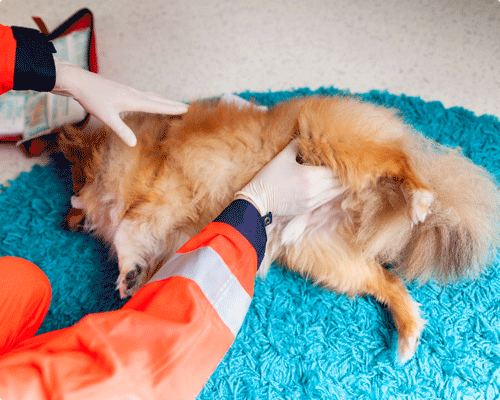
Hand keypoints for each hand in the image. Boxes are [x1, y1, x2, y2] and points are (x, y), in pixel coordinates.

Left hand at [51, 57, 187, 146]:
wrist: (78, 81)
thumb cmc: (92, 98)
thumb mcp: (106, 117)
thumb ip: (121, 130)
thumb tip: (134, 144)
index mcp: (133, 100)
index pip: (158, 106)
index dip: (172, 108)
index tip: (186, 109)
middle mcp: (134, 93)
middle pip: (158, 99)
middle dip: (172, 104)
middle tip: (186, 106)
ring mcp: (128, 91)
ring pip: (151, 96)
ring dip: (163, 100)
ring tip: (172, 103)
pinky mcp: (122, 91)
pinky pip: (144, 95)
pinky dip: (152, 98)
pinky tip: (148, 101)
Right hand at [235, 141, 345, 216]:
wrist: (258, 201)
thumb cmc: (269, 178)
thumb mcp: (282, 157)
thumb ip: (297, 145)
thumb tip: (306, 137)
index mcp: (311, 176)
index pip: (336, 169)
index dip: (342, 163)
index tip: (344, 156)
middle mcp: (315, 190)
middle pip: (340, 182)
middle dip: (344, 174)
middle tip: (347, 166)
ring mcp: (313, 201)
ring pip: (336, 193)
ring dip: (340, 184)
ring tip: (343, 175)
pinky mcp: (309, 208)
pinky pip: (327, 200)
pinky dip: (331, 192)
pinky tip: (331, 186)